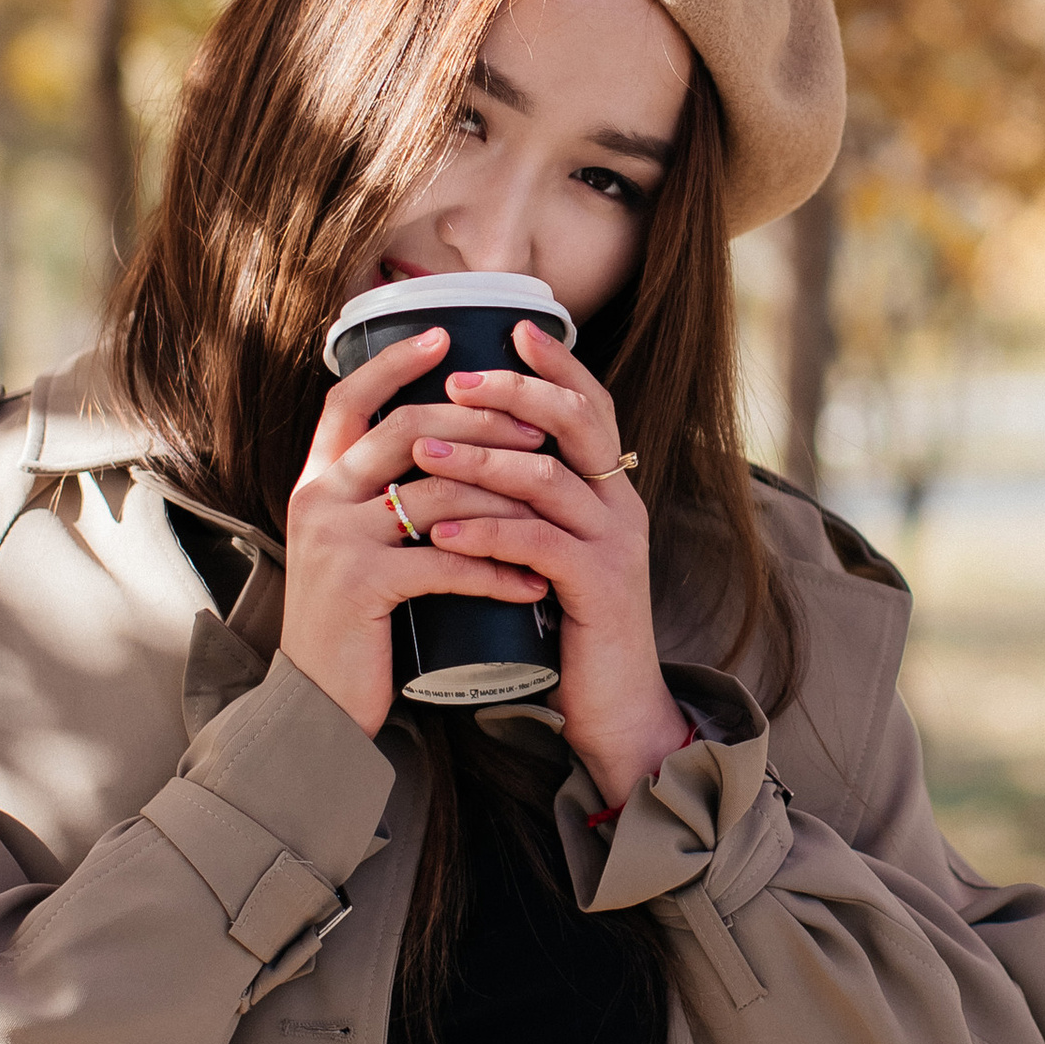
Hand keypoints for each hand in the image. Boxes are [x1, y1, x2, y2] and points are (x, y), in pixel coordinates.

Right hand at [279, 326, 561, 742]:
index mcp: (317, 482)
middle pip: (409, 431)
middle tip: (538, 429)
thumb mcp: (356, 547)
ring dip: (507, 499)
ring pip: (439, 492)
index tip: (446, 335)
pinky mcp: (360, 585)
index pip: (348, 398)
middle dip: (483, 423)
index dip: (395, 362)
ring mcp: (336, 539)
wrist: (316, 707)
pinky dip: (498, 571)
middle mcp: (318, 499)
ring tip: (555, 509)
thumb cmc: (353, 626)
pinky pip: (446, 560)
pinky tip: (533, 583)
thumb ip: (382, 499)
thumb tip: (451, 448)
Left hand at [405, 319, 692, 810]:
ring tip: (422, 454)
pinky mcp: (598, 588)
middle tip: (454, 382)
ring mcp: (615, 545)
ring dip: (479, 461)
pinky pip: (538, 544)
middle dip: (513, 394)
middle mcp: (621, 505)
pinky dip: (485, 534)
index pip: (590, 406)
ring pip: (548, 478)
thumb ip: (524, 509)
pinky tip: (440, 534)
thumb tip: (461, 460)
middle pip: (576, 422)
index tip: (511, 330)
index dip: (555, 364)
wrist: (614, 713)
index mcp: (609, 490)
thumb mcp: (546, 555)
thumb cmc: (566, 632)